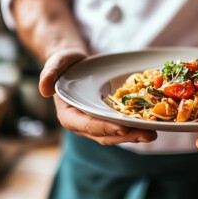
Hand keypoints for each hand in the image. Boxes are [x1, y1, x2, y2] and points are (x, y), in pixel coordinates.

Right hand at [40, 49, 156, 144]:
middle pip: (105, 134)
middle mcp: (84, 123)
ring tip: (153, 133)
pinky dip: (137, 127)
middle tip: (147, 134)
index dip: (104, 128)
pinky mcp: (110, 118)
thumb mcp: (56, 63)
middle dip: (126, 136)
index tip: (122, 128)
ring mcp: (98, 122)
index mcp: (69, 115)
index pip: (86, 125)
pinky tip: (153, 124)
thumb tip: (44, 89)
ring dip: (135, 135)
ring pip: (117, 134)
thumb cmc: (66, 64)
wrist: (77, 65)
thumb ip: (49, 72)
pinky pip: (123, 125)